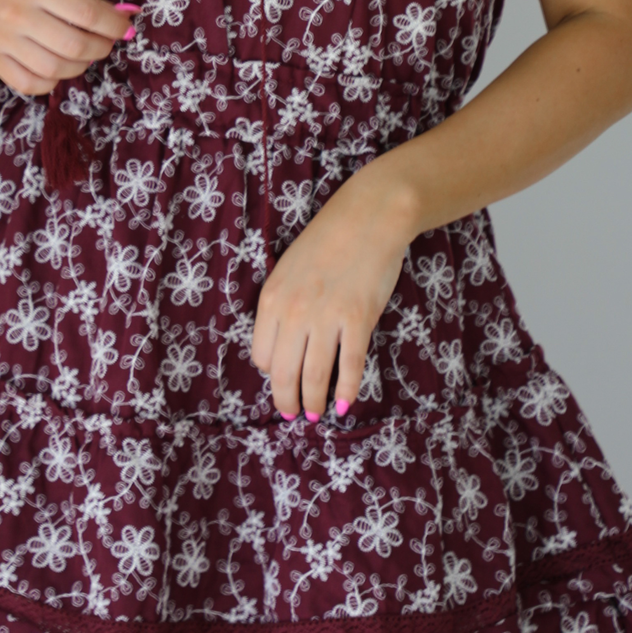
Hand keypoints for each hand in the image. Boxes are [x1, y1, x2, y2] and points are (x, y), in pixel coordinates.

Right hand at [0, 0, 135, 95]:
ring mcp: (2, 39)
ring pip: (56, 69)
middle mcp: (16, 14)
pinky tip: (57, 66)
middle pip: (75, 46)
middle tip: (106, 42)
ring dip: (81, 66)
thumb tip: (121, 16)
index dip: (114, 26)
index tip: (126, 27)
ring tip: (84, 54)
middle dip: (102, 48)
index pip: (87, 14)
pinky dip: (52, 81)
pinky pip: (30, 84)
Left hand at [250, 167, 416, 420]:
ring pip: (314, 377)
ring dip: (314, 403)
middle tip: (294, 415)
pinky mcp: (358, 320)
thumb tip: (285, 345)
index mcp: (272, 298)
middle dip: (287, 401)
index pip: (262, 355)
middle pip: (283, 374)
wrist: (369, 217)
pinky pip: (349, 366)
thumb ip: (283, 305)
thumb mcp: (289, 269)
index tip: (282, 380)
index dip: (272, 374)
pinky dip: (346, 391)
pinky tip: (344, 404)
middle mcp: (294, 312)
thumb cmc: (329, 241)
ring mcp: (326, 317)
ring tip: (316, 415)